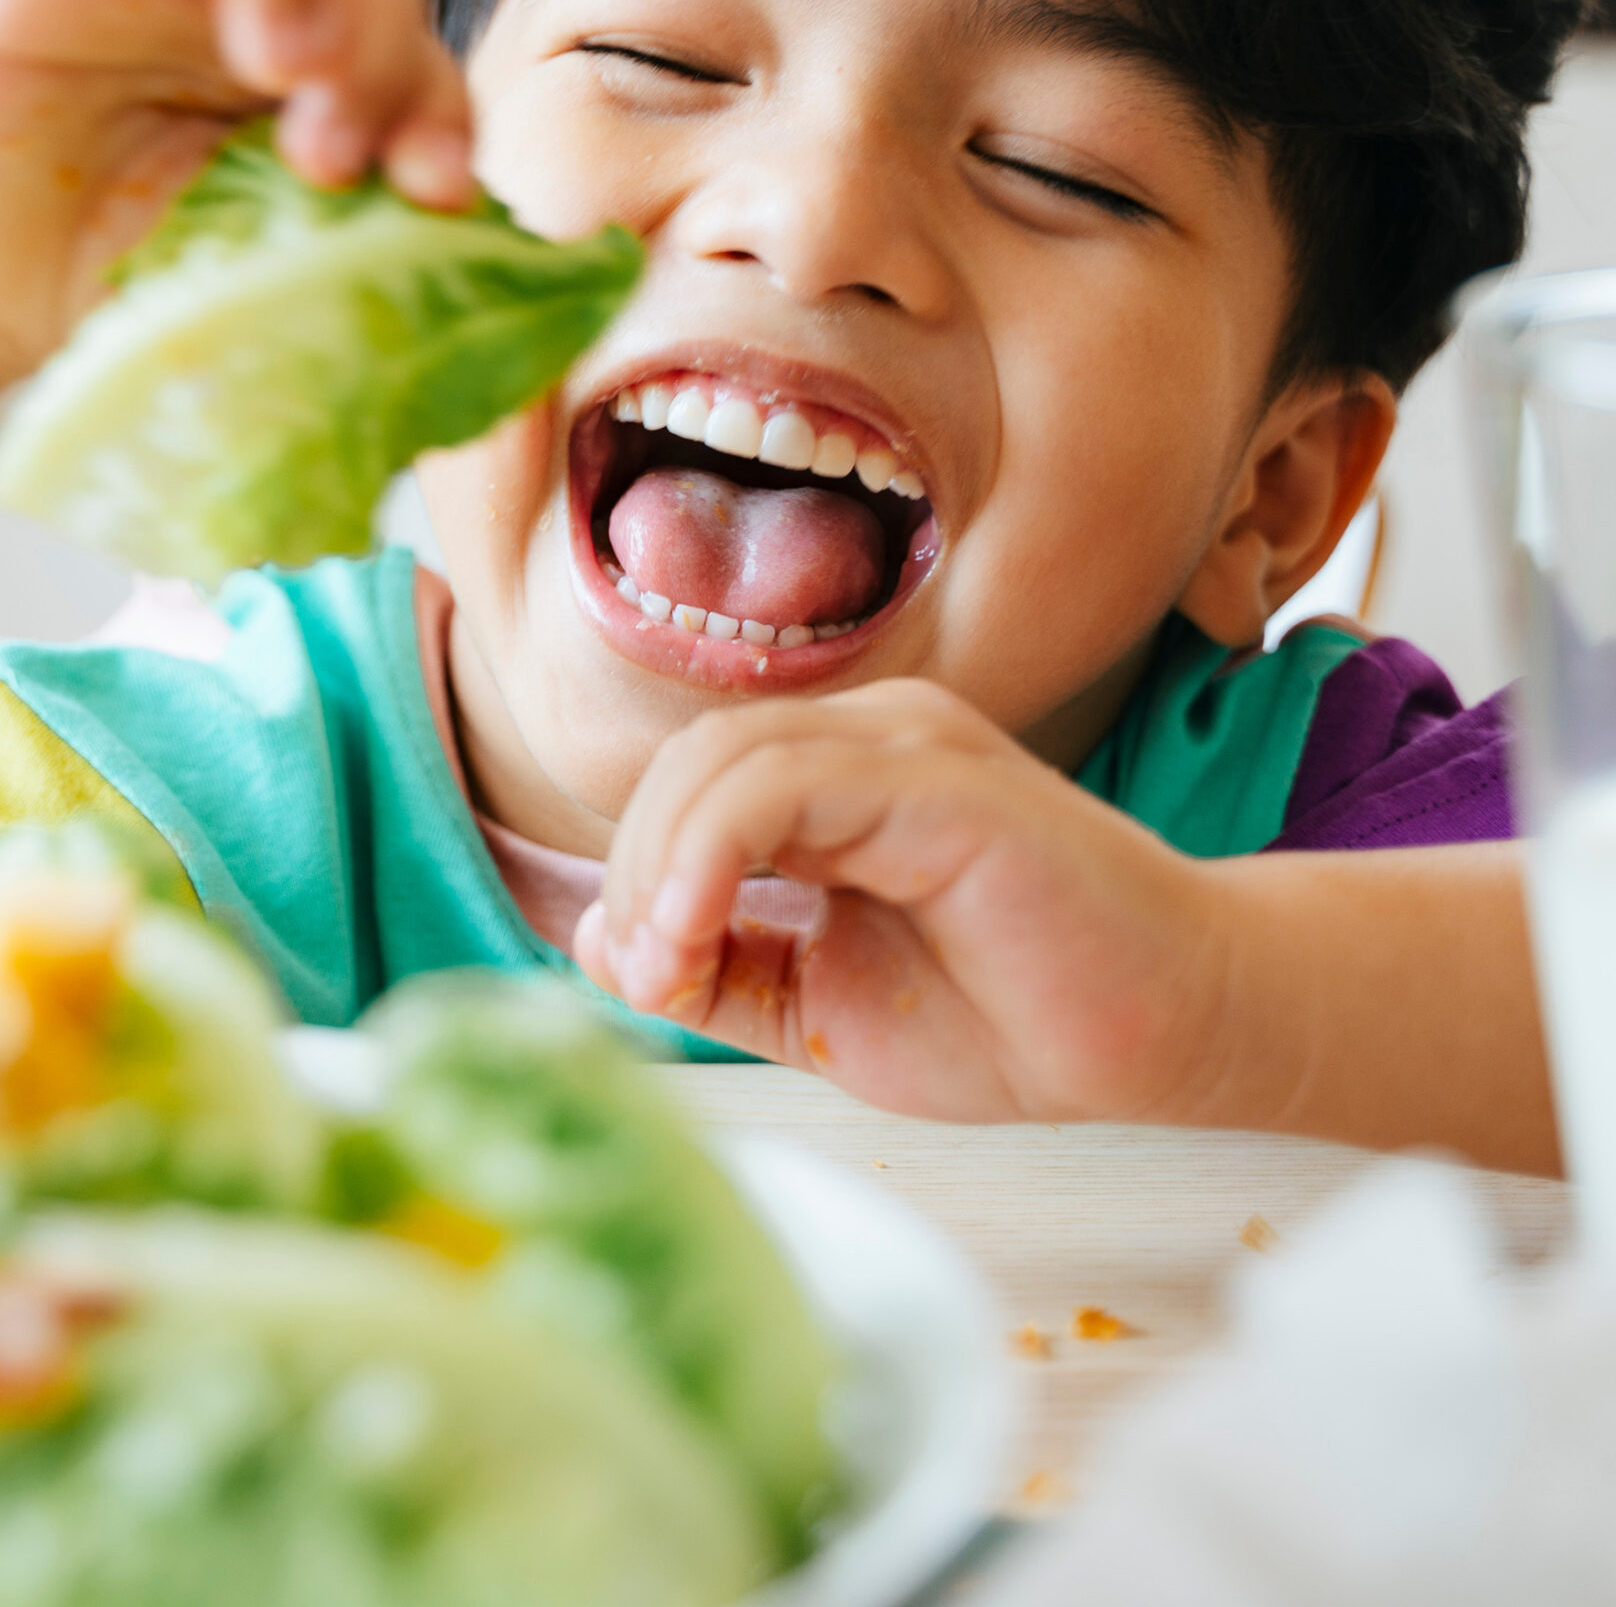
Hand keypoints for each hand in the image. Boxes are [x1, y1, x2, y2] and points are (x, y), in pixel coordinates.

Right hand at [0, 0, 471, 391]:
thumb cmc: (115, 289)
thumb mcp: (255, 280)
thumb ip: (354, 254)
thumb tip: (477, 262)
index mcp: (323, 68)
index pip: (417, 41)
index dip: (443, 103)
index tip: (432, 190)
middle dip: (375, 44)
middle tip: (328, 155)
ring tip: (275, 62)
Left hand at [574, 678, 1230, 1124]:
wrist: (1170, 1035)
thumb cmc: (1013, 1018)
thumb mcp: (822, 1008)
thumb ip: (722, 970)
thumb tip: (600, 941)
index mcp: (841, 775)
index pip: (690, 780)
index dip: (636, 872)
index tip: (639, 981)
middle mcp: (872, 736)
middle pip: (691, 759)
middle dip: (638, 870)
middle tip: (650, 977)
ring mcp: (911, 744)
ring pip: (725, 753)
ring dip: (663, 864)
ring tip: (671, 963)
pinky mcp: (942, 779)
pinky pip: (786, 779)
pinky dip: (712, 849)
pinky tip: (701, 932)